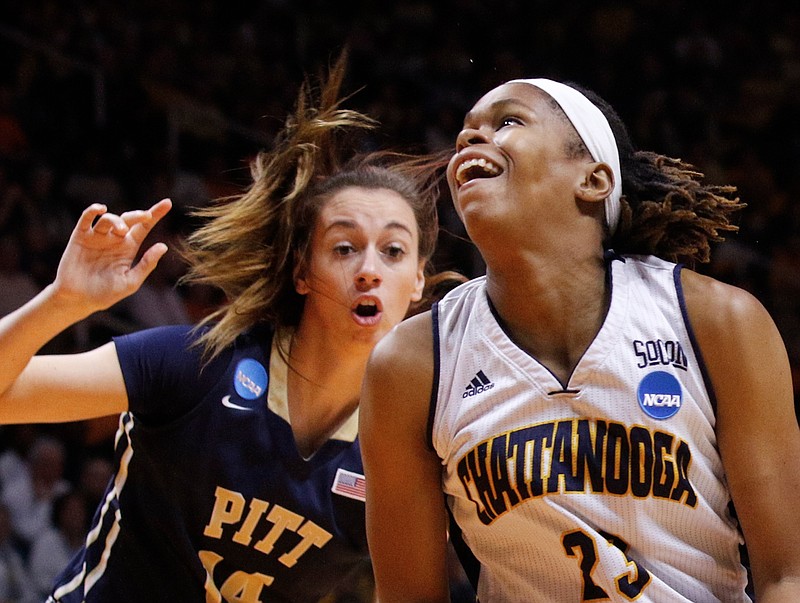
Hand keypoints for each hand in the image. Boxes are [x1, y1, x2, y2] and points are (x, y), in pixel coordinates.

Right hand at [52, 199, 172, 315]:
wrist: (78, 299)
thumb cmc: (105, 294)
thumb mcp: (130, 282)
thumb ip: (146, 265)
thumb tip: (163, 246)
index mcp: (128, 248)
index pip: (144, 227)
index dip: (156, 214)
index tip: (168, 203)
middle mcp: (114, 239)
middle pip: (128, 219)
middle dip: (138, 215)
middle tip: (146, 216)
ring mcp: (97, 237)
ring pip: (109, 219)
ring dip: (116, 220)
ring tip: (121, 230)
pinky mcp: (80, 237)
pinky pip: (86, 219)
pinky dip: (92, 211)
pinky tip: (100, 209)